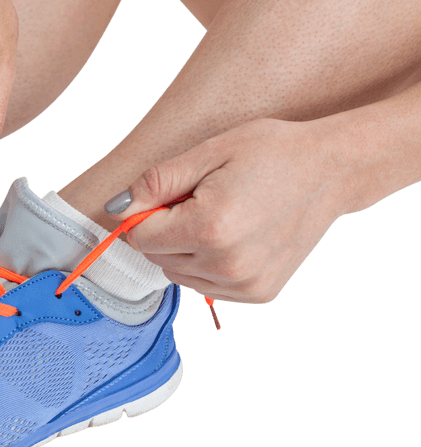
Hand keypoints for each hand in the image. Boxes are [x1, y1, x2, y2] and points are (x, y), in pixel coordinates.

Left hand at [110, 119, 344, 303]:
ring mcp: (246, 284)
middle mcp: (228, 265)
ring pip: (178, 275)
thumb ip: (156, 182)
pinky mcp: (258, 294)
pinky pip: (206, 286)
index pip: (141, 237)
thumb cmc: (270, 153)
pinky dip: (207, 265)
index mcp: (211, 228)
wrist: (331, 172)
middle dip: (165, 230)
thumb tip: (116, 209)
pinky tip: (234, 237)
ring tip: (219, 217)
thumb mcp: (208, 152)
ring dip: (184, 250)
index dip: (145, 214)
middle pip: (157, 257)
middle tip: (200, 200)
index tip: (170, 194)